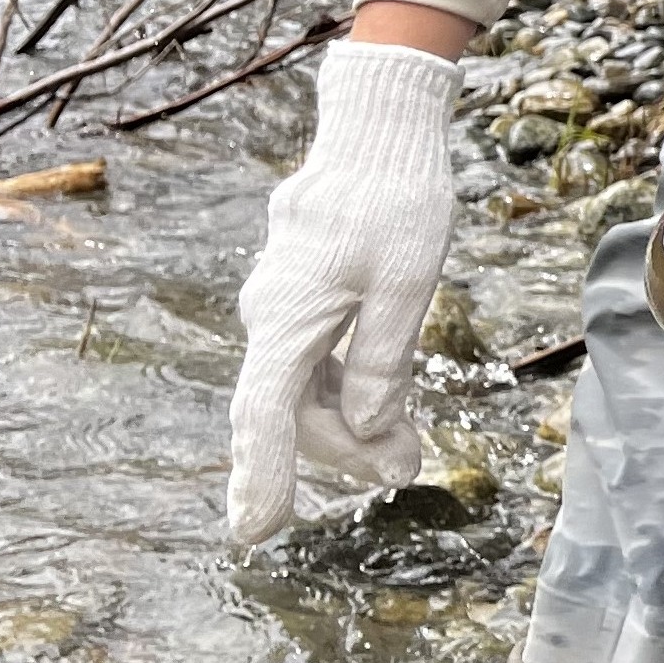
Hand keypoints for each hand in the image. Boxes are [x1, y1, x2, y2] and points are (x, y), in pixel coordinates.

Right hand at [226, 41, 460, 544]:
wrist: (379, 129)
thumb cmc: (396, 201)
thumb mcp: (404, 286)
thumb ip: (380, 362)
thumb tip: (364, 430)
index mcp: (287, 319)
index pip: (265, 416)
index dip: (263, 477)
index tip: (258, 533)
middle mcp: (271, 314)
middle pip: (293, 407)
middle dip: (344, 449)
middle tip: (404, 470)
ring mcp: (283, 300)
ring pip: (305, 382)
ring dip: (349, 420)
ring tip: (405, 451)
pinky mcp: (305, 287)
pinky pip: (315, 353)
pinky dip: (346, 384)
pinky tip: (384, 405)